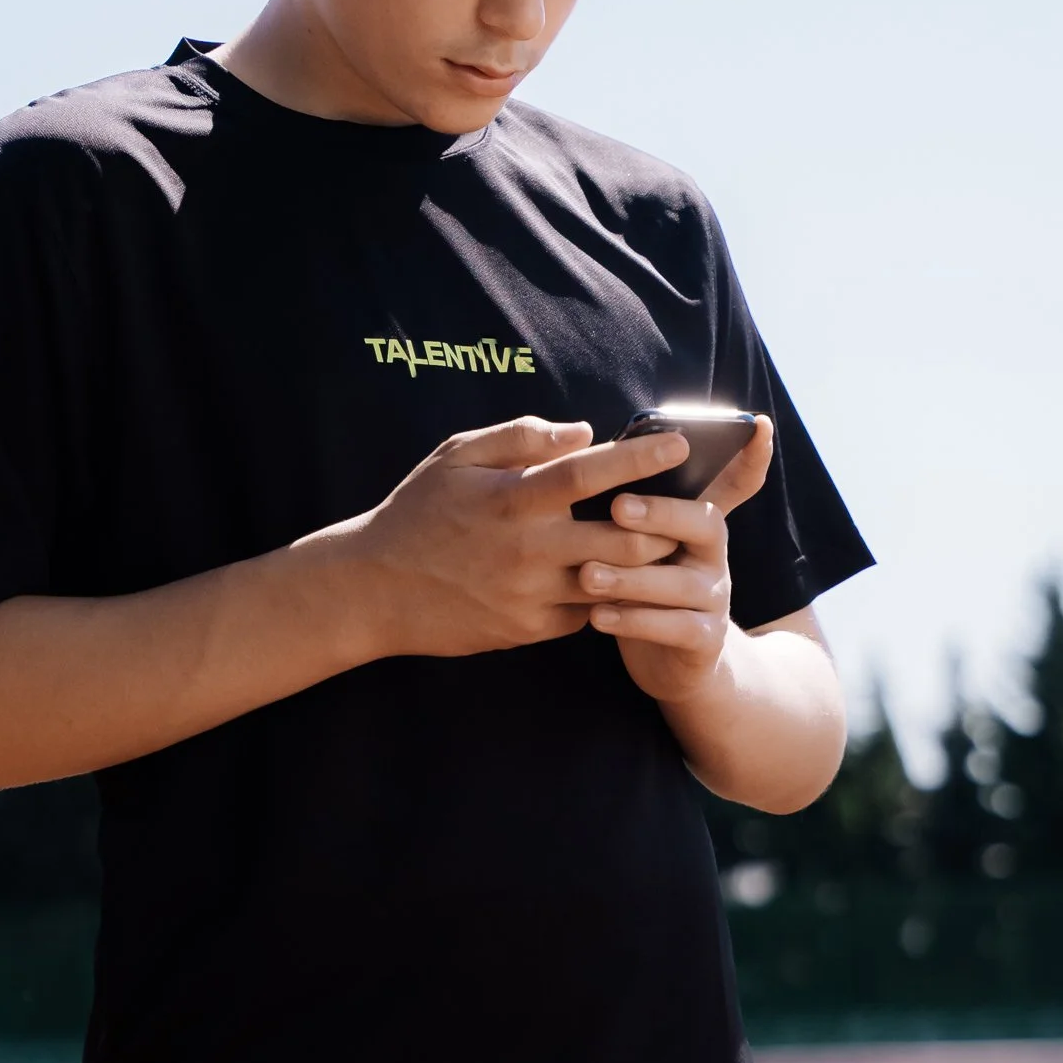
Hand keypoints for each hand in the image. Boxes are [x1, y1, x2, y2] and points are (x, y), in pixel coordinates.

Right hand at [342, 416, 687, 659]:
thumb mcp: (456, 457)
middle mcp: (527, 550)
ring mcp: (530, 596)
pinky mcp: (529, 630)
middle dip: (665, 525)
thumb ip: (520, 437)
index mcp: (512, 499)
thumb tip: (584, 432)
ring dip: (644, 565)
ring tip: (661, 544)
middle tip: (686, 509)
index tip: (680, 446)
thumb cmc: (419, 512)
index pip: (590, 474)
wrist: (376, 590)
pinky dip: (605, 594)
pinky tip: (609, 578)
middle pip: (624, 539)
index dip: (640, 458)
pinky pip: (587, 613)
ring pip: (614, 582)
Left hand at [576, 416, 776, 704]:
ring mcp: (714, 598)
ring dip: (631, 578)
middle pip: (703, 523)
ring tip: (587, 575)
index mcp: (699, 521)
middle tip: (616, 507)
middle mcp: (714, 555)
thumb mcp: (646, 544)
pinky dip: (634, 621)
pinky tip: (596, 616)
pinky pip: (674, 628)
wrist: (672, 663)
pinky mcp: (705, 640)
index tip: (758, 425)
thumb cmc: (646, 588)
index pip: (735, 482)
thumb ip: (635, 506)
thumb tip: (609, 451)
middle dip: (660, 513)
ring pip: (680, 583)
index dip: (752, 457)